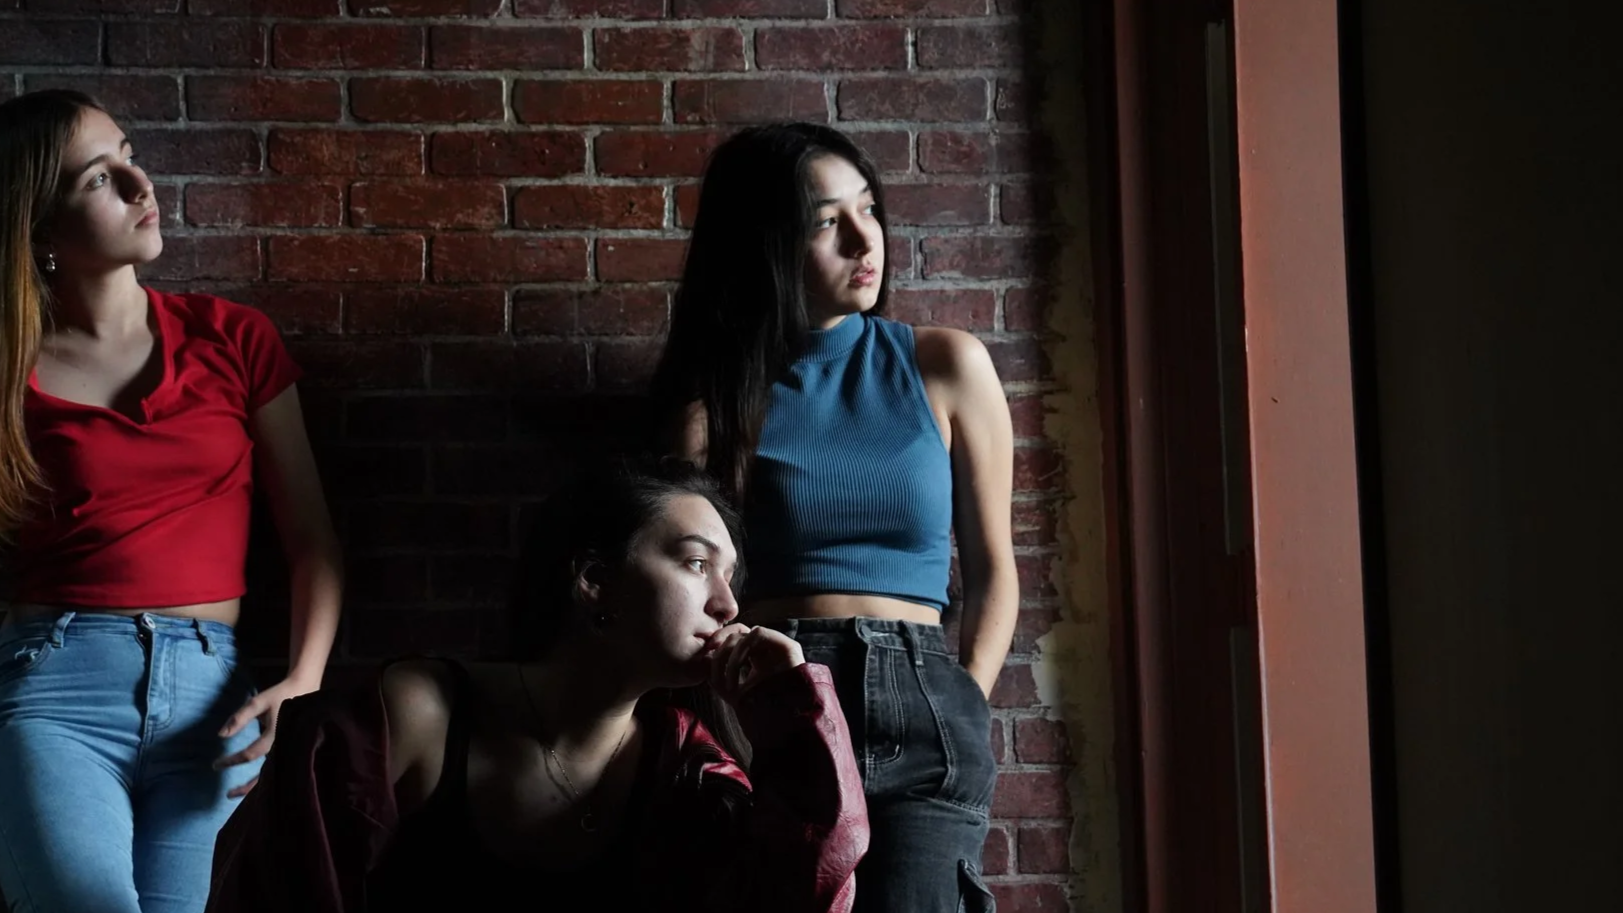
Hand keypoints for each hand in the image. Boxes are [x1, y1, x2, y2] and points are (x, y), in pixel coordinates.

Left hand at [213, 676, 319, 797]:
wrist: (307, 687)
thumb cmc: (281, 694)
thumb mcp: (258, 702)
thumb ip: (240, 718)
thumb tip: (221, 736)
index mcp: (276, 735)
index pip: (250, 755)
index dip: (231, 761)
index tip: (216, 765)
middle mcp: (286, 746)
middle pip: (266, 774)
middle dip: (247, 787)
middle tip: (228, 795)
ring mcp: (294, 750)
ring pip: (275, 774)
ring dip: (259, 785)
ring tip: (242, 794)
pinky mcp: (297, 750)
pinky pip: (281, 768)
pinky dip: (270, 778)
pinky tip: (259, 783)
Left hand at [706, 624, 804, 705]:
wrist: (786, 724)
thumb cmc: (761, 711)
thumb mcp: (732, 692)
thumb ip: (718, 676)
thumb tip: (704, 657)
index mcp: (755, 656)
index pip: (734, 639)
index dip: (717, 644)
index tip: (704, 656)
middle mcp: (767, 649)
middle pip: (737, 632)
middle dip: (719, 646)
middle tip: (710, 662)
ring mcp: (778, 646)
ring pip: (745, 633)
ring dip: (730, 655)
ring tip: (729, 683)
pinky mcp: (788, 646)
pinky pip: (758, 633)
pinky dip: (742, 649)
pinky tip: (739, 669)